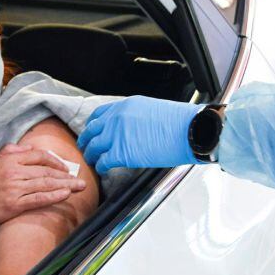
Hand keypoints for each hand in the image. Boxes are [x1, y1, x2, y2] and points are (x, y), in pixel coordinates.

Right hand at [0, 144, 87, 227]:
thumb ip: (11, 151)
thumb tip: (29, 147)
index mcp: (9, 159)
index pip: (39, 156)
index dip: (55, 161)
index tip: (65, 168)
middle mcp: (13, 171)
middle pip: (47, 170)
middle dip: (66, 175)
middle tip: (80, 179)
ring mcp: (14, 188)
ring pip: (46, 183)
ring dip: (66, 185)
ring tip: (79, 187)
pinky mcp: (14, 204)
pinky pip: (39, 198)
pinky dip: (54, 196)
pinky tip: (65, 195)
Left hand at [78, 96, 202, 174]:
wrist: (188, 130)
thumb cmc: (179, 121)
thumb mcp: (152, 110)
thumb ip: (136, 117)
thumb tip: (132, 129)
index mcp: (125, 105)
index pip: (100, 114)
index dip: (93, 125)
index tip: (92, 131)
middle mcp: (117, 118)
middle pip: (92, 130)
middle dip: (86, 140)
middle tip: (85, 147)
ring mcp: (117, 135)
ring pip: (93, 146)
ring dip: (91, 155)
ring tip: (92, 161)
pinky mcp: (121, 153)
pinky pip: (102, 161)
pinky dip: (100, 166)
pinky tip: (103, 169)